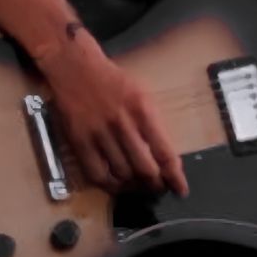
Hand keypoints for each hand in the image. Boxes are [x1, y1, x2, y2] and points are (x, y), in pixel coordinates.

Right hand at [40, 30, 188, 198]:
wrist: (76, 67)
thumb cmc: (113, 81)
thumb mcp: (141, 94)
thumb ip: (153, 123)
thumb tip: (164, 156)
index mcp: (142, 109)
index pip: (164, 152)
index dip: (174, 176)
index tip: (180, 189)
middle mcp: (122, 123)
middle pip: (145, 168)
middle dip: (155, 184)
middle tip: (158, 188)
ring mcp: (99, 134)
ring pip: (122, 174)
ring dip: (134, 186)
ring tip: (139, 186)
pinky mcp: (80, 141)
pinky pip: (97, 174)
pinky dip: (110, 185)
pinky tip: (117, 184)